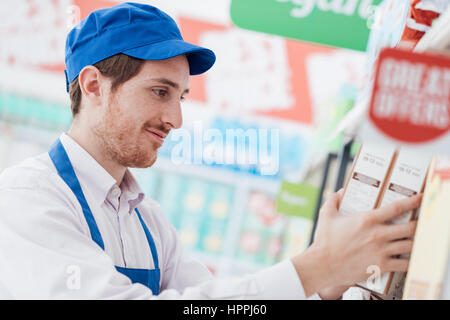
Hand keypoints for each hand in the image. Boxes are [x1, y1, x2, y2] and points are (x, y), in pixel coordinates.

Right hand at [291, 189, 420, 296]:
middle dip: (419, 224)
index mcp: (367, 220)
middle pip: (410, 228)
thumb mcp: (326, 215)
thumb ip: (334, 199)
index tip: (421, 198)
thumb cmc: (324, 240)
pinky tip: (410, 258)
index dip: (413, 201)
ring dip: (415, 242)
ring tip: (416, 240)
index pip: (397, 208)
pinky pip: (405, 264)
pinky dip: (410, 261)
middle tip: (421, 222)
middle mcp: (378, 235)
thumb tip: (341, 190)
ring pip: (410, 246)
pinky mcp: (381, 266)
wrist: (323, 264)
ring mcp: (381, 251)